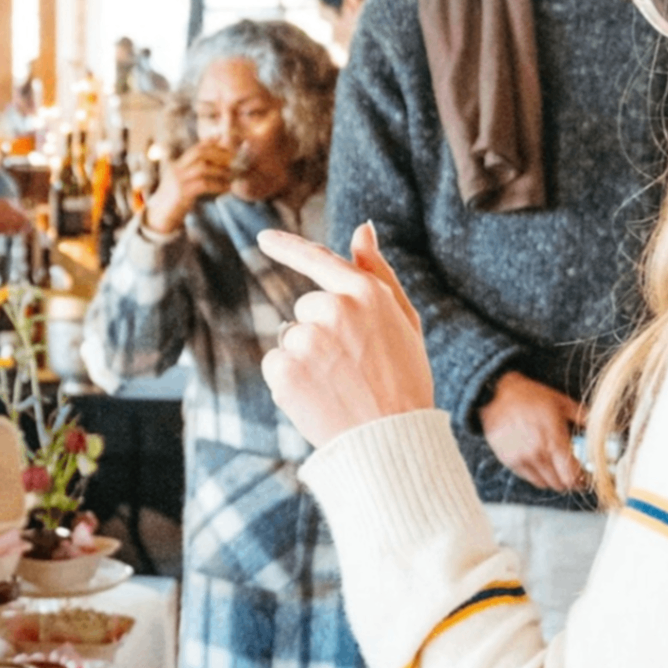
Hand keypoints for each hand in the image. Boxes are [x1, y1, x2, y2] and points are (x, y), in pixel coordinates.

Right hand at [144, 141, 235, 234]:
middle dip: (219, 154)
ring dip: (220, 169)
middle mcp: (177, 170)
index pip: (196, 148)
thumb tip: (215, 167)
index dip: (212, 144)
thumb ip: (193, 173)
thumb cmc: (174, 200)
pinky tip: (227, 188)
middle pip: (199, 153)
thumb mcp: (182, 182)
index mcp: (177, 165)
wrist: (160, 217)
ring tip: (231, 174)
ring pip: (203, 167)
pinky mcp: (182, 193)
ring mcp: (179, 180)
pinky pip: (204, 184)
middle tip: (233, 160)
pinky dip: (218, 185)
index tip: (226, 144)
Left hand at [255, 222, 435, 446]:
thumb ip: (377, 272)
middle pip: (306, 309)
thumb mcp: (403, 320)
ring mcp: (305, 339)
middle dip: (320, 331)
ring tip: (338, 384)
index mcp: (365, 293)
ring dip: (306, 358)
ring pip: (291, 339)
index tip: (263, 237)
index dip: (288, 247)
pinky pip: (276, 364)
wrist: (391, 439)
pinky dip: (290, 380)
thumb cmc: (404, 379)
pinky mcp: (283, 368)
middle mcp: (332, 309)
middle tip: (351, 365)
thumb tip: (361, 228)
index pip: (318, 260)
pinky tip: (317, 396)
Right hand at [479, 371, 586, 494]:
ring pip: (544, 484)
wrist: (496, 396)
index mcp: (554, 440)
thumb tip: (610, 426)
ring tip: (559, 471)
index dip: (582, 481)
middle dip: (570, 482)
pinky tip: (542, 465)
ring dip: (554, 480)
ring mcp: (521, 459)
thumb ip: (585, 418)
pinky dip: (538, 476)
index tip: (586, 478)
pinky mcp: (509, 461)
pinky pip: (529, 478)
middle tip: (575, 476)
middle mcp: (537, 454)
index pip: (572, 475)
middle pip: (560, 483)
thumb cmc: (531, 397)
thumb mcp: (562, 403)